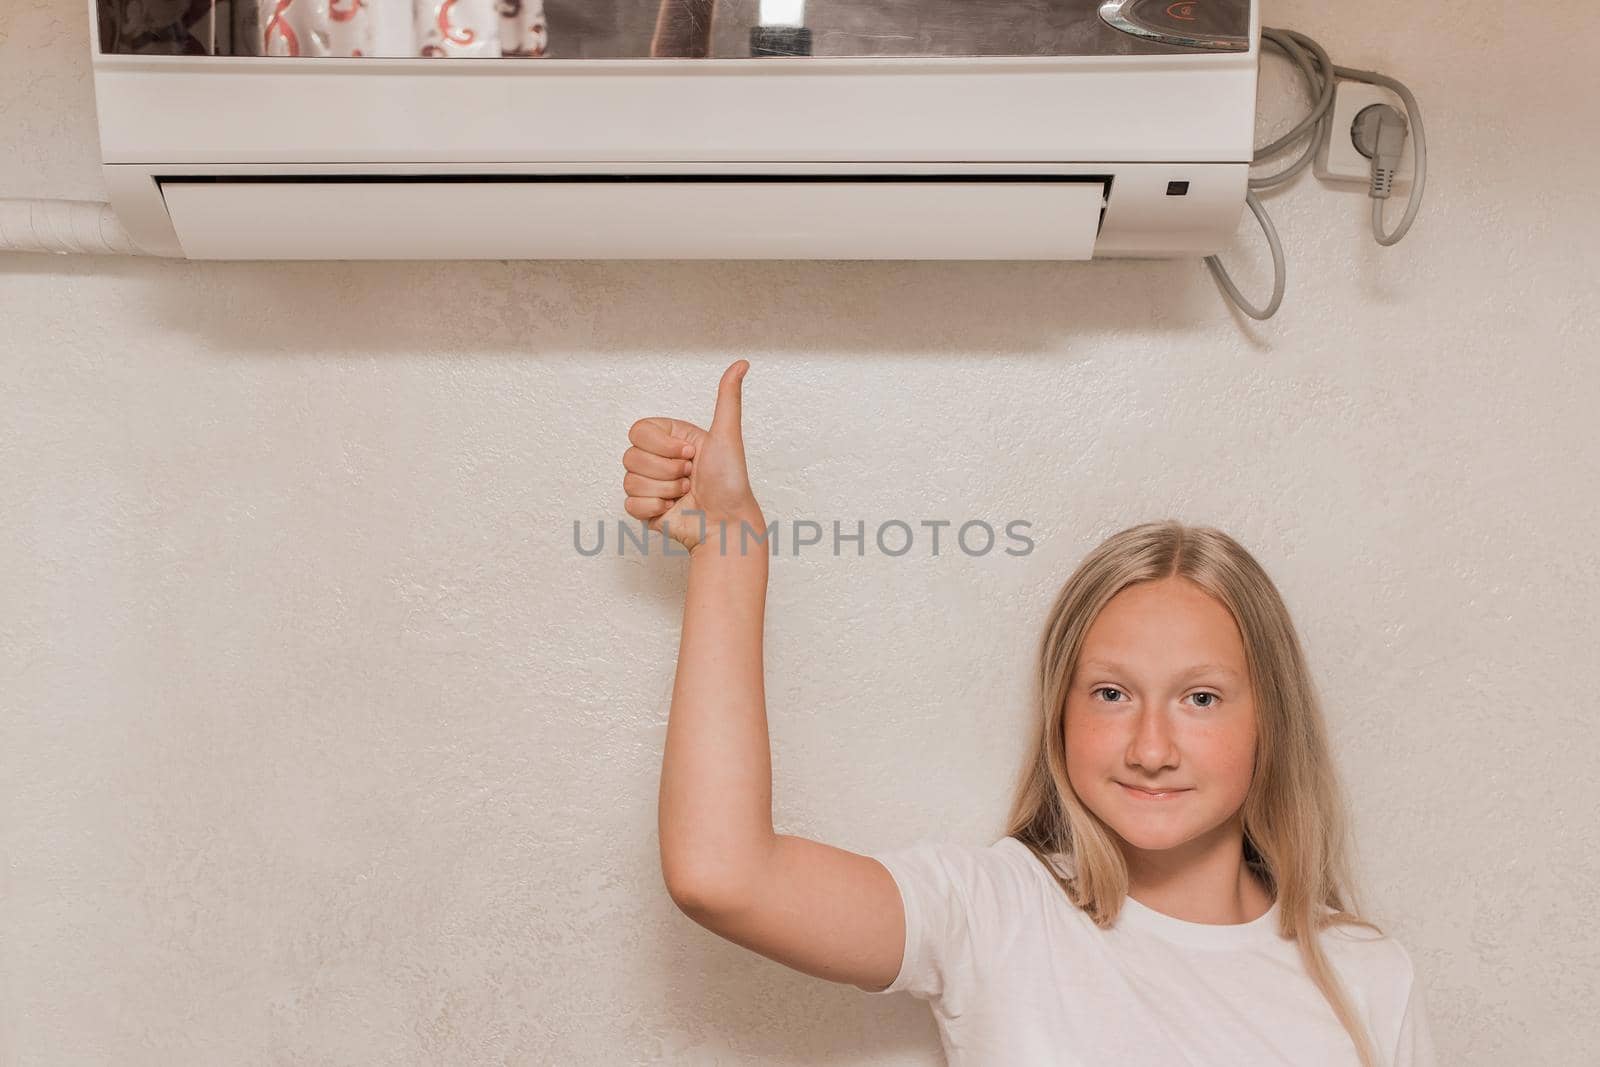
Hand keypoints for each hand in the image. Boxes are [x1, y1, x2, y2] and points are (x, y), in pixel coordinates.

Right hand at [623, 359, 760, 553]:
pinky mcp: (645, 509)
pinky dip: (653, 508)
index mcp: (672, 439)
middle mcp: (658, 459)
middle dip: (666, 470)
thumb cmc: (730, 483)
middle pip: (630, 456)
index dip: (663, 446)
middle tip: (690, 477)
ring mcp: (650, 485)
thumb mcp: (727, 435)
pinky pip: (629, 504)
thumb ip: (728, 398)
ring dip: (663, 490)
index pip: (639, 431)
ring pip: (629, 480)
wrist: (725, 525)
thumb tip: (741, 364)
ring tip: (685, 493)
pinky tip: (673, 509)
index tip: (690, 454)